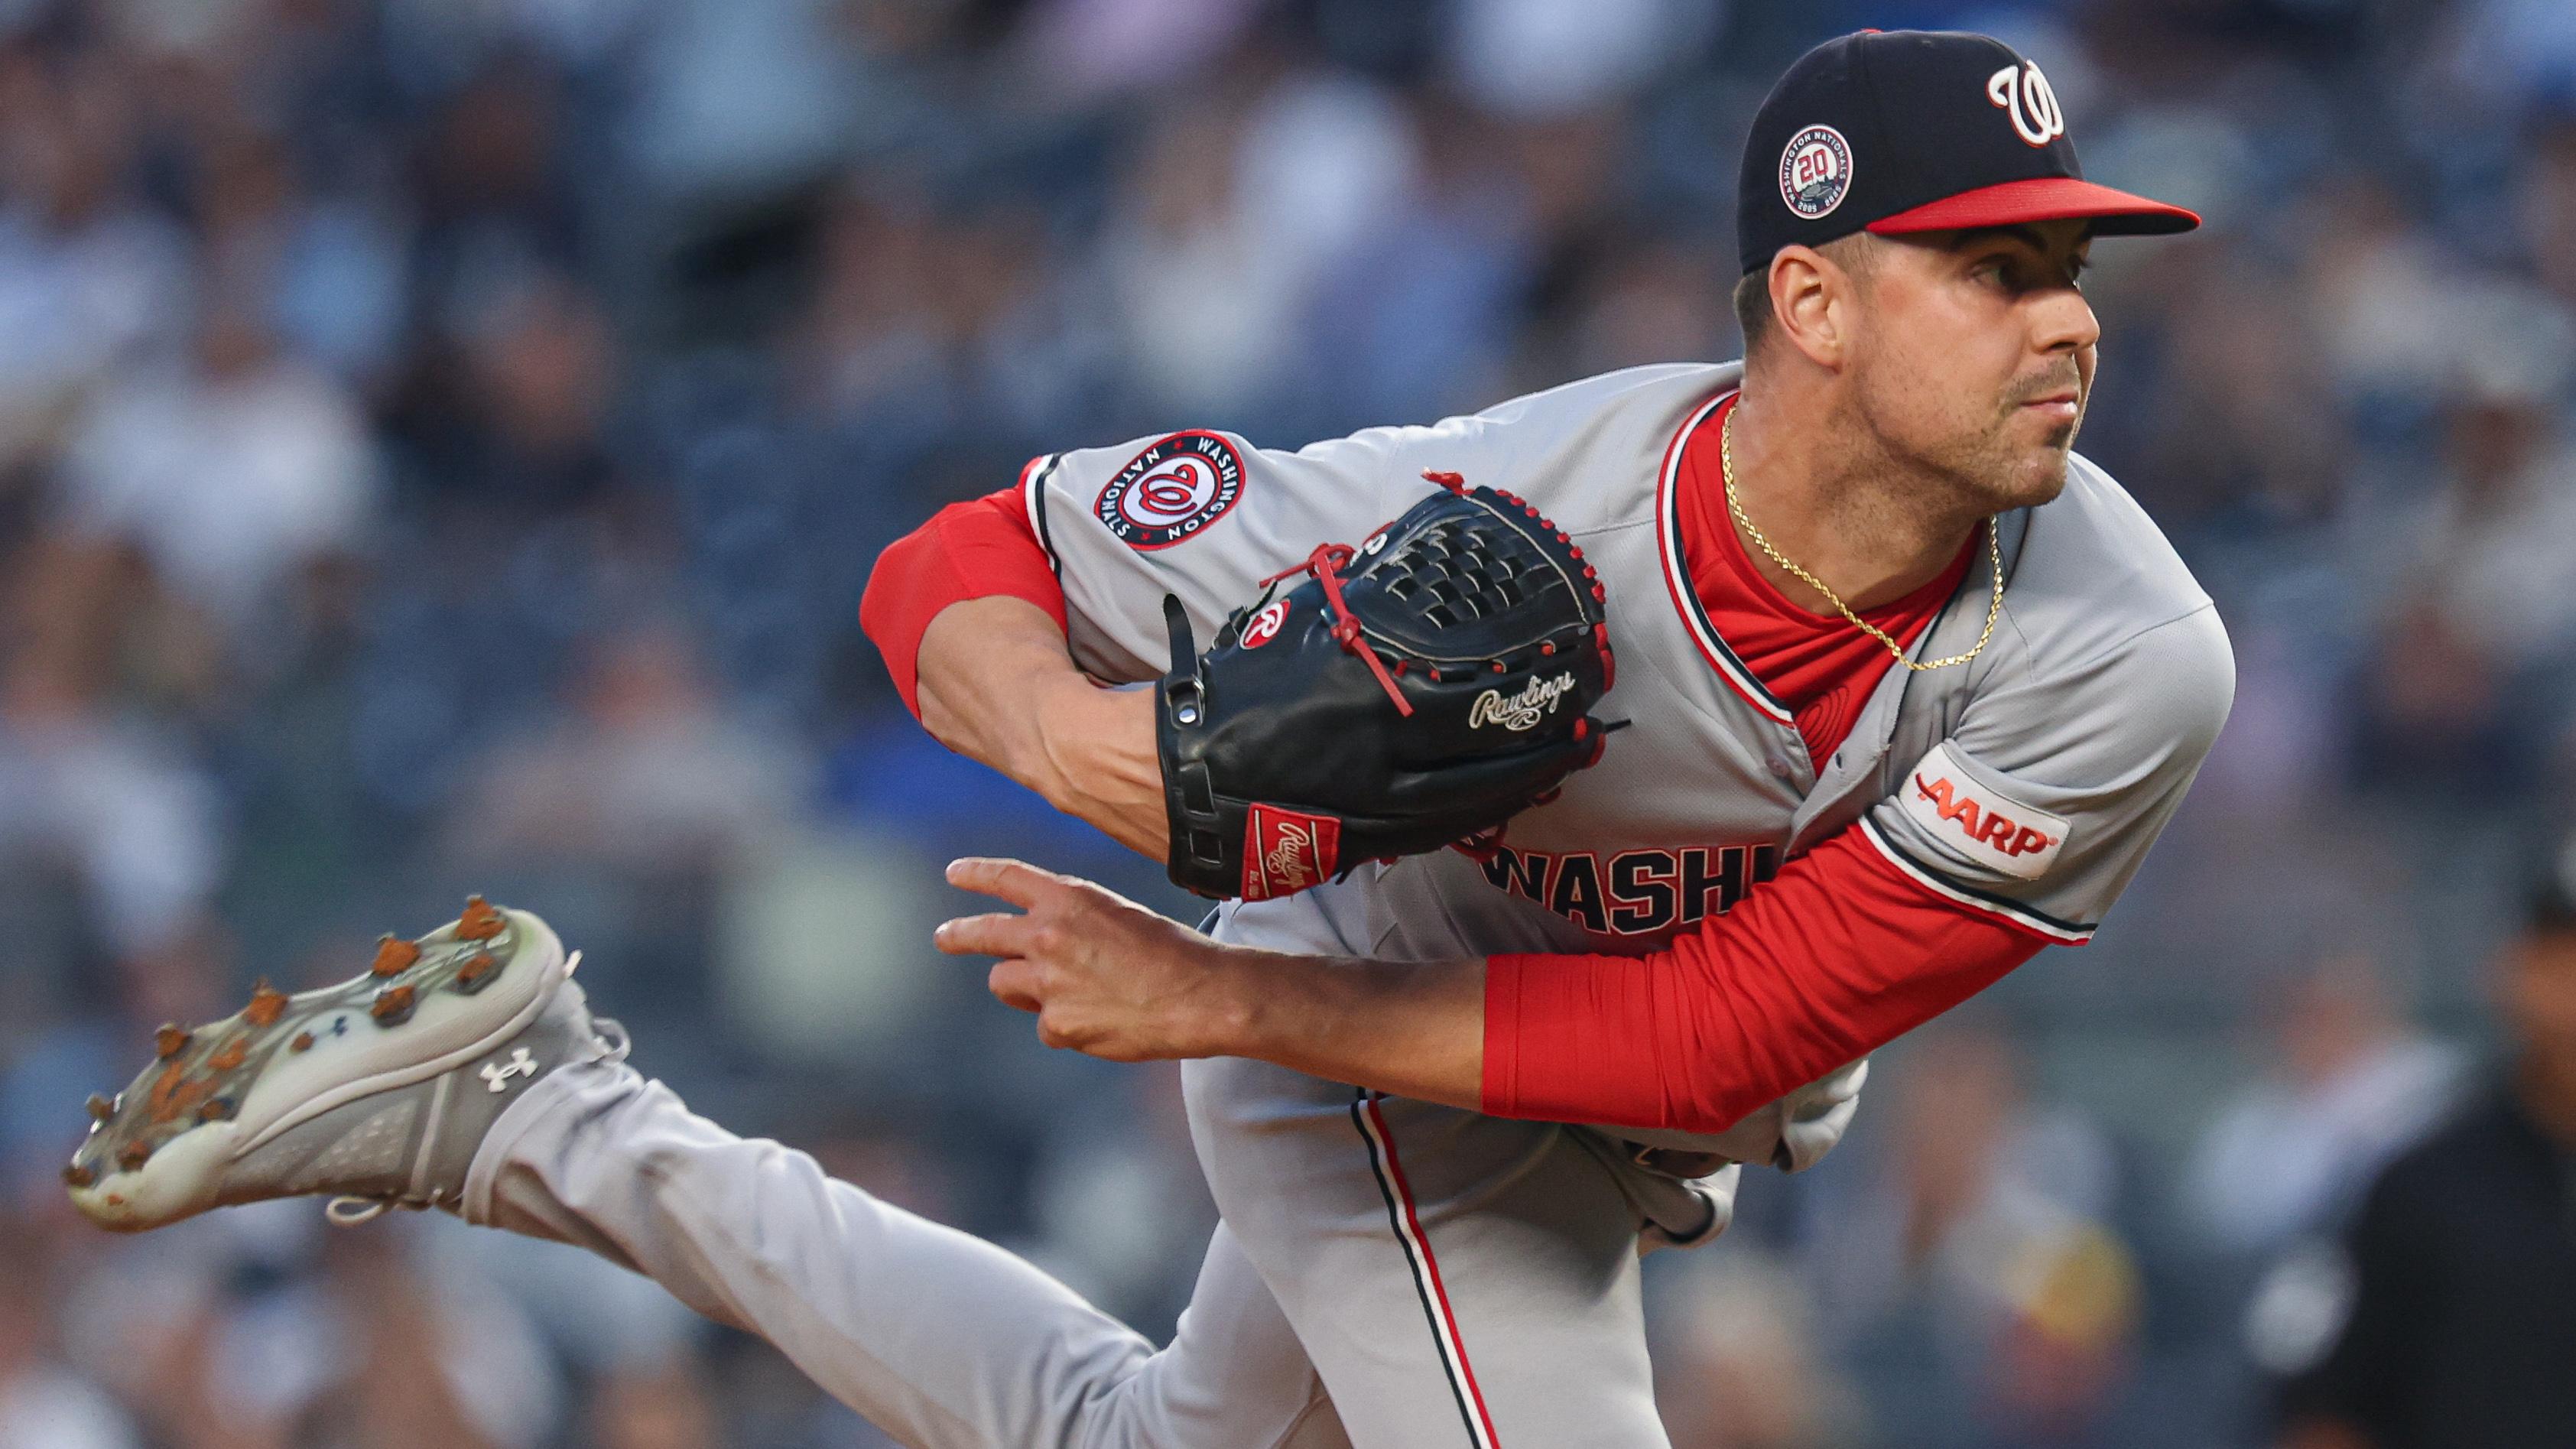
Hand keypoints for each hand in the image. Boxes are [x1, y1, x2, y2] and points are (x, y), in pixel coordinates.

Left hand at [933, 857, 1247, 1059]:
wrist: (1200, 995)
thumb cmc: (1171, 953)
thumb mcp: (1118, 915)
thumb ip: (1073, 923)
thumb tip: (1039, 948)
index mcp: (1068, 899)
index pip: (1007, 877)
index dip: (977, 874)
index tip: (955, 874)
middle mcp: (1049, 935)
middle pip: (985, 933)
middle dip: (958, 935)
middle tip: (944, 937)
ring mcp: (1048, 982)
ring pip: (1005, 983)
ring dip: (1024, 989)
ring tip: (1068, 995)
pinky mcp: (1056, 1024)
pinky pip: (1045, 1024)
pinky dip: (1066, 1026)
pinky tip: (1103, 1021)